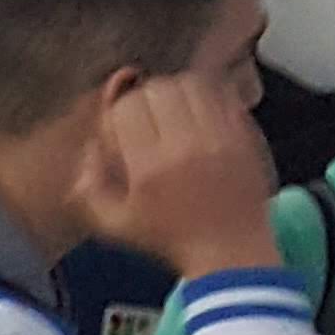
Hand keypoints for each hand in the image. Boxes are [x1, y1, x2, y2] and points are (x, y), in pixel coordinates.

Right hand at [87, 71, 281, 280]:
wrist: (231, 250)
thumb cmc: (171, 239)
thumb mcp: (116, 226)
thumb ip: (89, 189)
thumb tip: (89, 149)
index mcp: (150, 168)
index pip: (126, 109)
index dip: (117, 114)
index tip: (121, 132)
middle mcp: (185, 146)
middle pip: (157, 89)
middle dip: (144, 98)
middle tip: (145, 118)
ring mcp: (220, 136)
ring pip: (190, 84)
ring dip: (175, 91)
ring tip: (172, 111)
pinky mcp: (244, 133)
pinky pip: (222, 94)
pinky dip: (206, 96)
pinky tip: (199, 114)